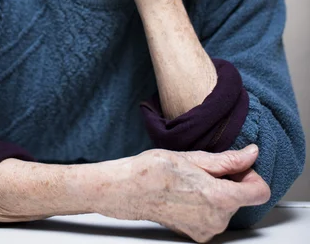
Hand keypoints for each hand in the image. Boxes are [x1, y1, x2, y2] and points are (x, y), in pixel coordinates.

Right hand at [102, 145, 269, 242]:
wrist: (129, 189)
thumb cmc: (155, 170)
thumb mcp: (194, 157)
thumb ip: (228, 160)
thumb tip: (251, 154)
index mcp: (219, 197)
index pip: (260, 191)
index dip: (250, 174)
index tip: (235, 165)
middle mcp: (217, 219)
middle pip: (242, 197)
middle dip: (230, 181)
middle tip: (204, 169)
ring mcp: (207, 230)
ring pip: (227, 206)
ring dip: (217, 192)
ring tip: (192, 180)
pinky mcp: (198, 235)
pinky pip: (214, 216)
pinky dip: (207, 204)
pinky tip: (187, 193)